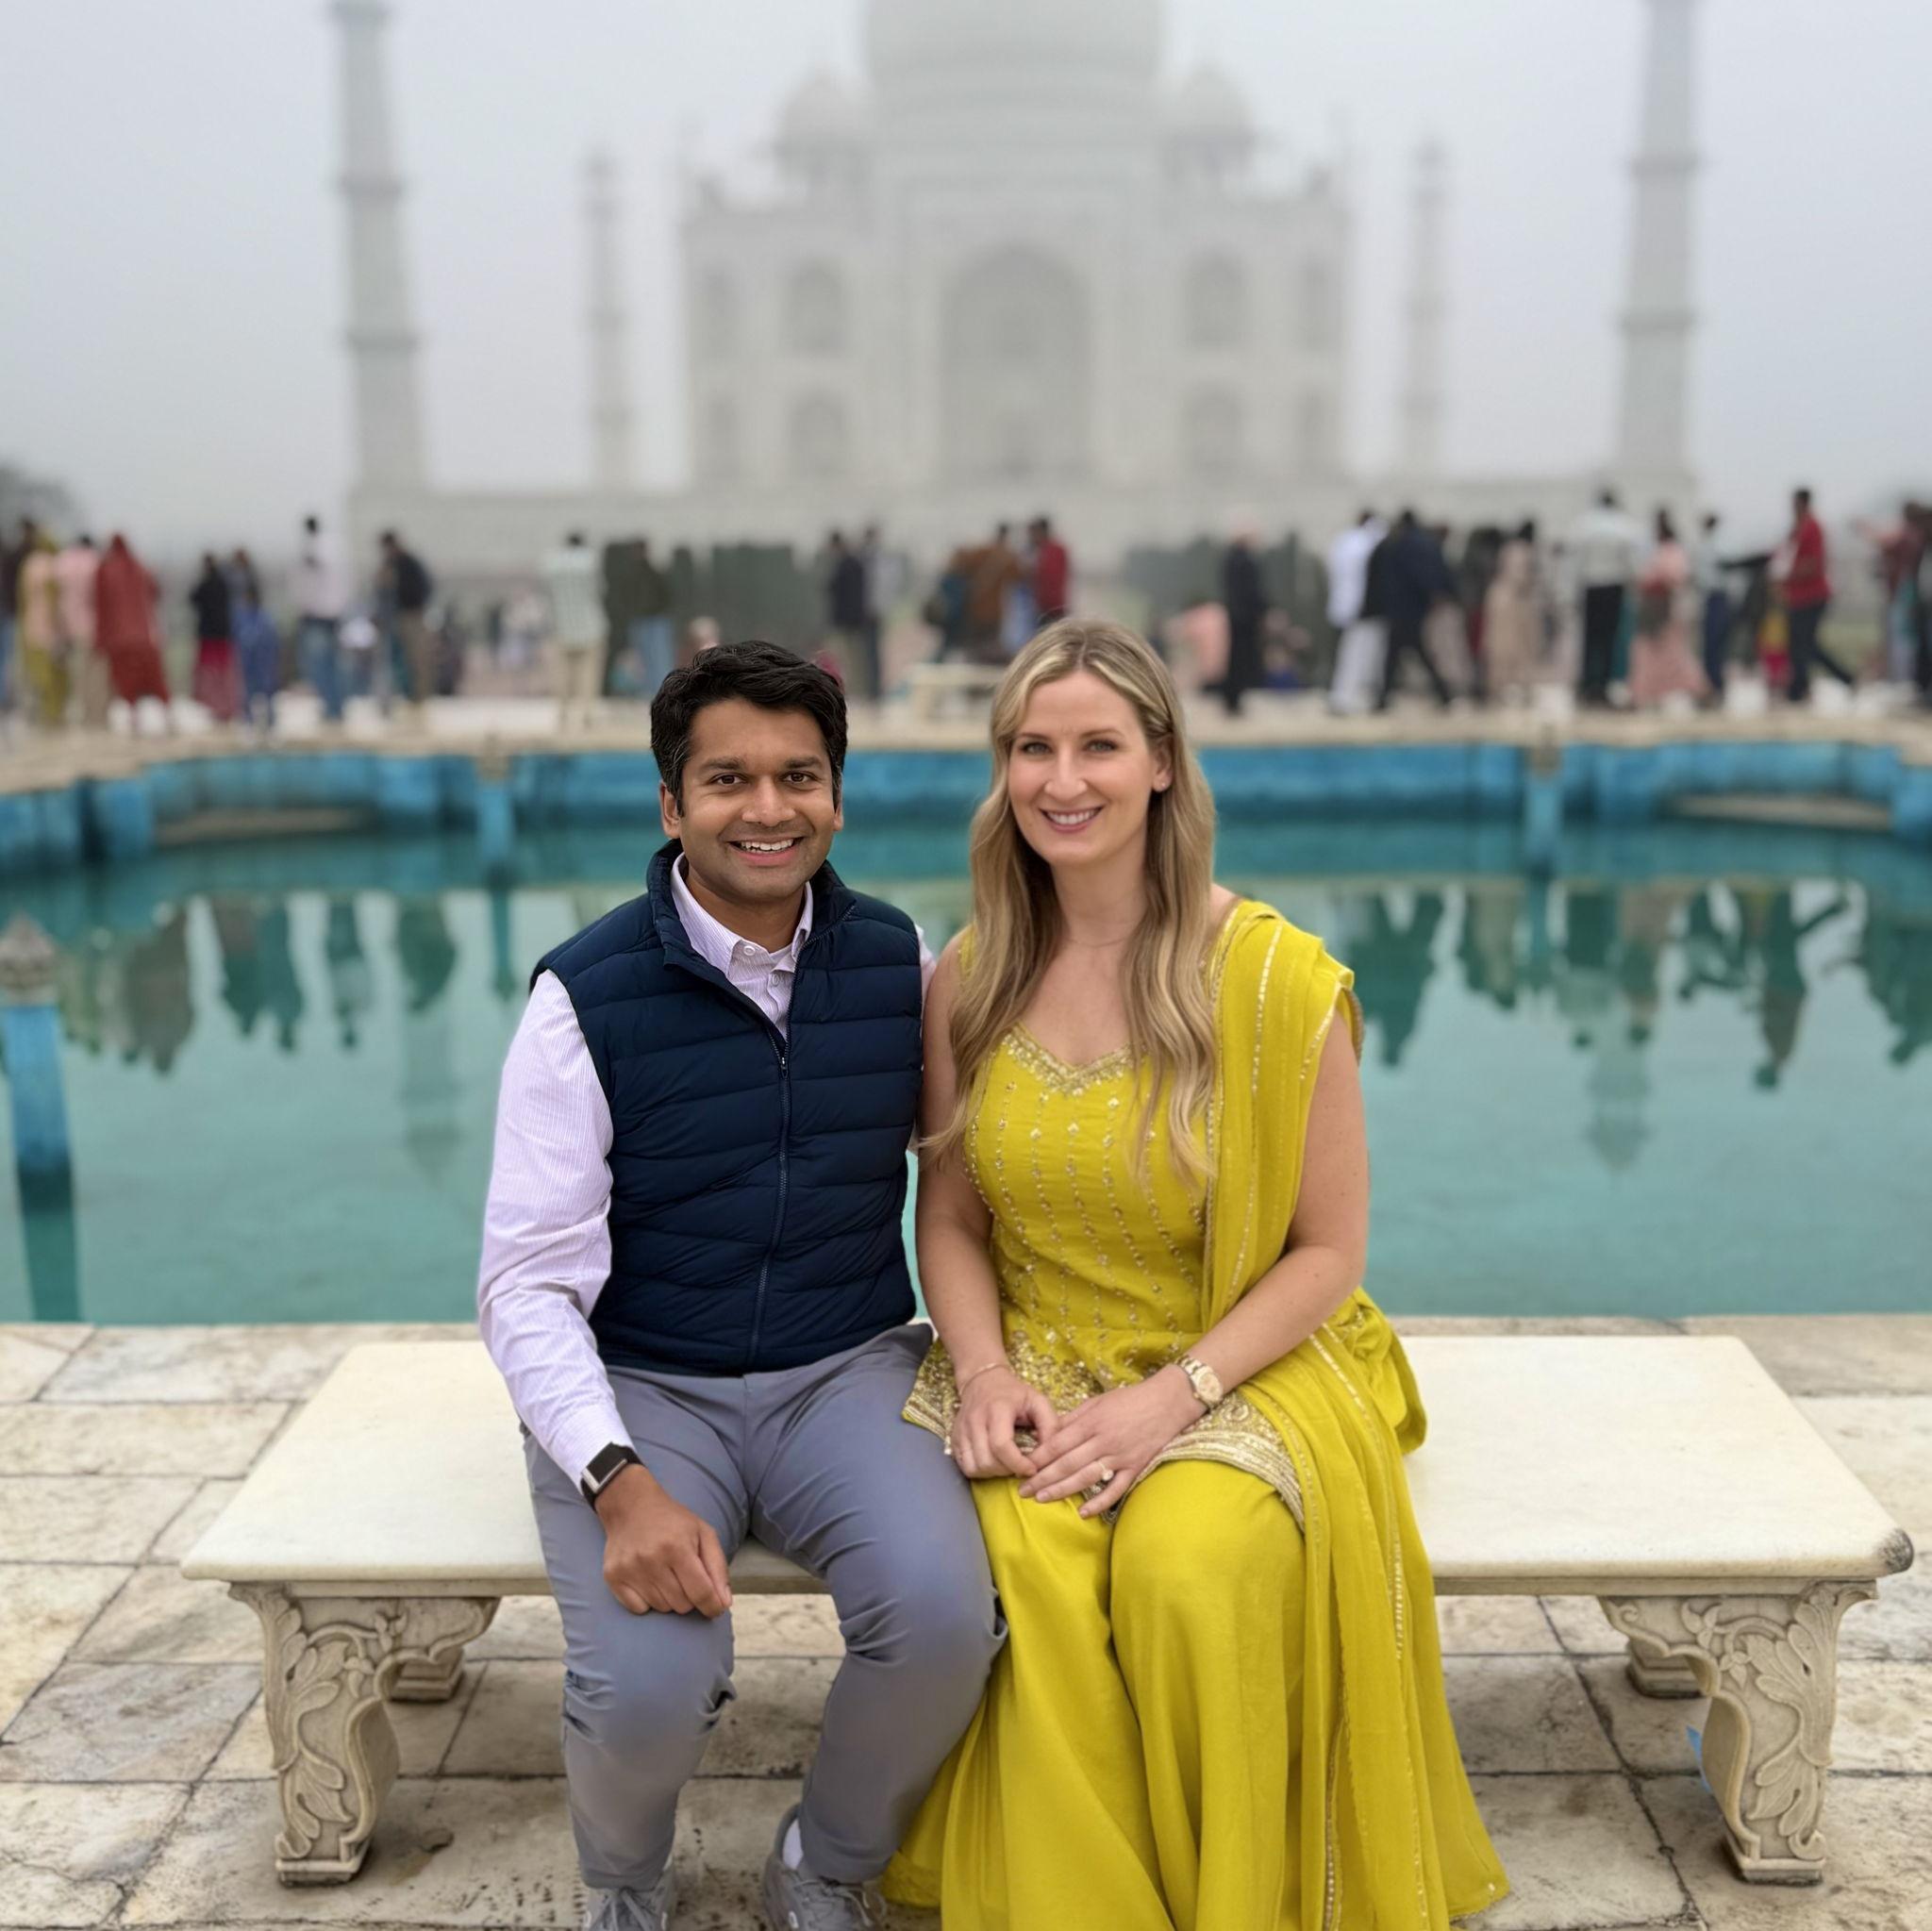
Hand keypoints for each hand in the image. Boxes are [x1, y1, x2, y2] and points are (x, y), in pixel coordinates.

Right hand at [593, 1464, 733, 1618]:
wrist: (631, 1505)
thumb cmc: (673, 1521)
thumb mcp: (703, 1533)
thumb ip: (717, 1568)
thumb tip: (723, 1604)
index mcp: (678, 1547)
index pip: (701, 1593)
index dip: (713, 1606)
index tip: (715, 1609)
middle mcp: (652, 1560)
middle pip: (682, 1605)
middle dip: (689, 1596)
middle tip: (684, 1576)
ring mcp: (630, 1570)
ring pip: (662, 1608)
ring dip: (669, 1597)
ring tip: (665, 1573)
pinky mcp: (613, 1577)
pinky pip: (639, 1609)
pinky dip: (647, 1601)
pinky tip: (648, 1579)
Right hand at [950, 1364, 1058, 1479]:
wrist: (982, 1380)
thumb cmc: (1014, 1394)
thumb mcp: (1038, 1401)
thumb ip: (1050, 1425)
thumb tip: (1052, 1453)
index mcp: (997, 1409)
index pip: (1001, 1445)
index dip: (1018, 1463)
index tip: (1032, 1469)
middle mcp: (975, 1420)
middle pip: (987, 1460)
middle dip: (1007, 1470)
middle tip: (1020, 1466)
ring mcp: (962, 1430)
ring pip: (975, 1466)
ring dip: (993, 1472)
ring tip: (1006, 1464)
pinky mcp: (955, 1438)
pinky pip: (965, 1466)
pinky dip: (980, 1471)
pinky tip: (993, 1462)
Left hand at [1018, 1369, 1203, 1518]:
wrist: (1167, 1402)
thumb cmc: (1129, 1399)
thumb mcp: (1097, 1402)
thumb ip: (1073, 1418)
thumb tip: (1048, 1432)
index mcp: (1092, 1421)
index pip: (1058, 1443)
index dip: (1038, 1457)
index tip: (1021, 1467)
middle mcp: (1103, 1440)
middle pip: (1067, 1463)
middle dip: (1042, 1478)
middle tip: (1022, 1491)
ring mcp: (1120, 1455)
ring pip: (1086, 1477)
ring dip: (1063, 1490)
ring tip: (1042, 1499)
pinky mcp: (1135, 1467)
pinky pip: (1116, 1489)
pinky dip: (1100, 1502)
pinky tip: (1083, 1513)